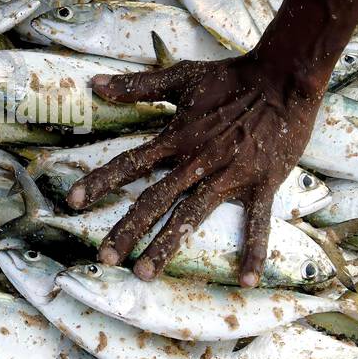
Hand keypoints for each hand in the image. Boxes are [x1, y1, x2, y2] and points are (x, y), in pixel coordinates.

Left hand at [67, 51, 327, 285]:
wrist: (282, 78)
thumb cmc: (232, 77)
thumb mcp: (181, 77)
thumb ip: (137, 86)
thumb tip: (96, 84)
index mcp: (176, 138)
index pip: (130, 163)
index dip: (101, 181)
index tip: (74, 202)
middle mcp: (197, 161)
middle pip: (153, 200)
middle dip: (126, 229)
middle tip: (104, 258)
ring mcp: (229, 176)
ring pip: (190, 217)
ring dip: (165, 247)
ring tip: (143, 273)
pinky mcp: (260, 184)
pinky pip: (256, 223)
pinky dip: (253, 252)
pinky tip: (245, 281)